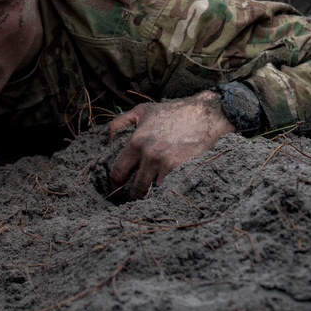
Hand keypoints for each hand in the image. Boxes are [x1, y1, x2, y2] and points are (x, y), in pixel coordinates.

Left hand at [107, 91, 236, 201]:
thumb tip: (107, 141)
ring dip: (147, 196)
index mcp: (136, 142)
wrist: (204, 115)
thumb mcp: (142, 111)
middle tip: (131, 199)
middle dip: (131, 195)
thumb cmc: (172, 112)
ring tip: (147, 198)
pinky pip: (166, 189)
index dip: (115, 184)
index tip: (117, 189)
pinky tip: (163, 192)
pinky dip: (163, 192)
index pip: (118, 172)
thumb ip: (119, 123)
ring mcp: (165, 164)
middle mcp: (148, 155)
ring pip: (149, 192)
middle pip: (133, 188)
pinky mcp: (180, 170)